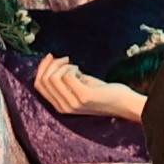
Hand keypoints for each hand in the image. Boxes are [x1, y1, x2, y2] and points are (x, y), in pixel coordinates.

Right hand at [33, 55, 147, 121]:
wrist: (125, 103)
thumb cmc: (103, 92)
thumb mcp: (80, 85)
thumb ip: (65, 78)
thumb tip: (51, 62)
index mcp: (60, 105)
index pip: (38, 86)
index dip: (41, 68)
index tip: (50, 57)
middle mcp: (63, 107)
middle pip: (43, 81)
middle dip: (51, 64)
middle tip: (65, 59)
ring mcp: (73, 103)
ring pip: (52, 78)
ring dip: (62, 66)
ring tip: (75, 66)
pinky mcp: (83, 96)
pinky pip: (66, 76)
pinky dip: (71, 68)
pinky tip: (80, 70)